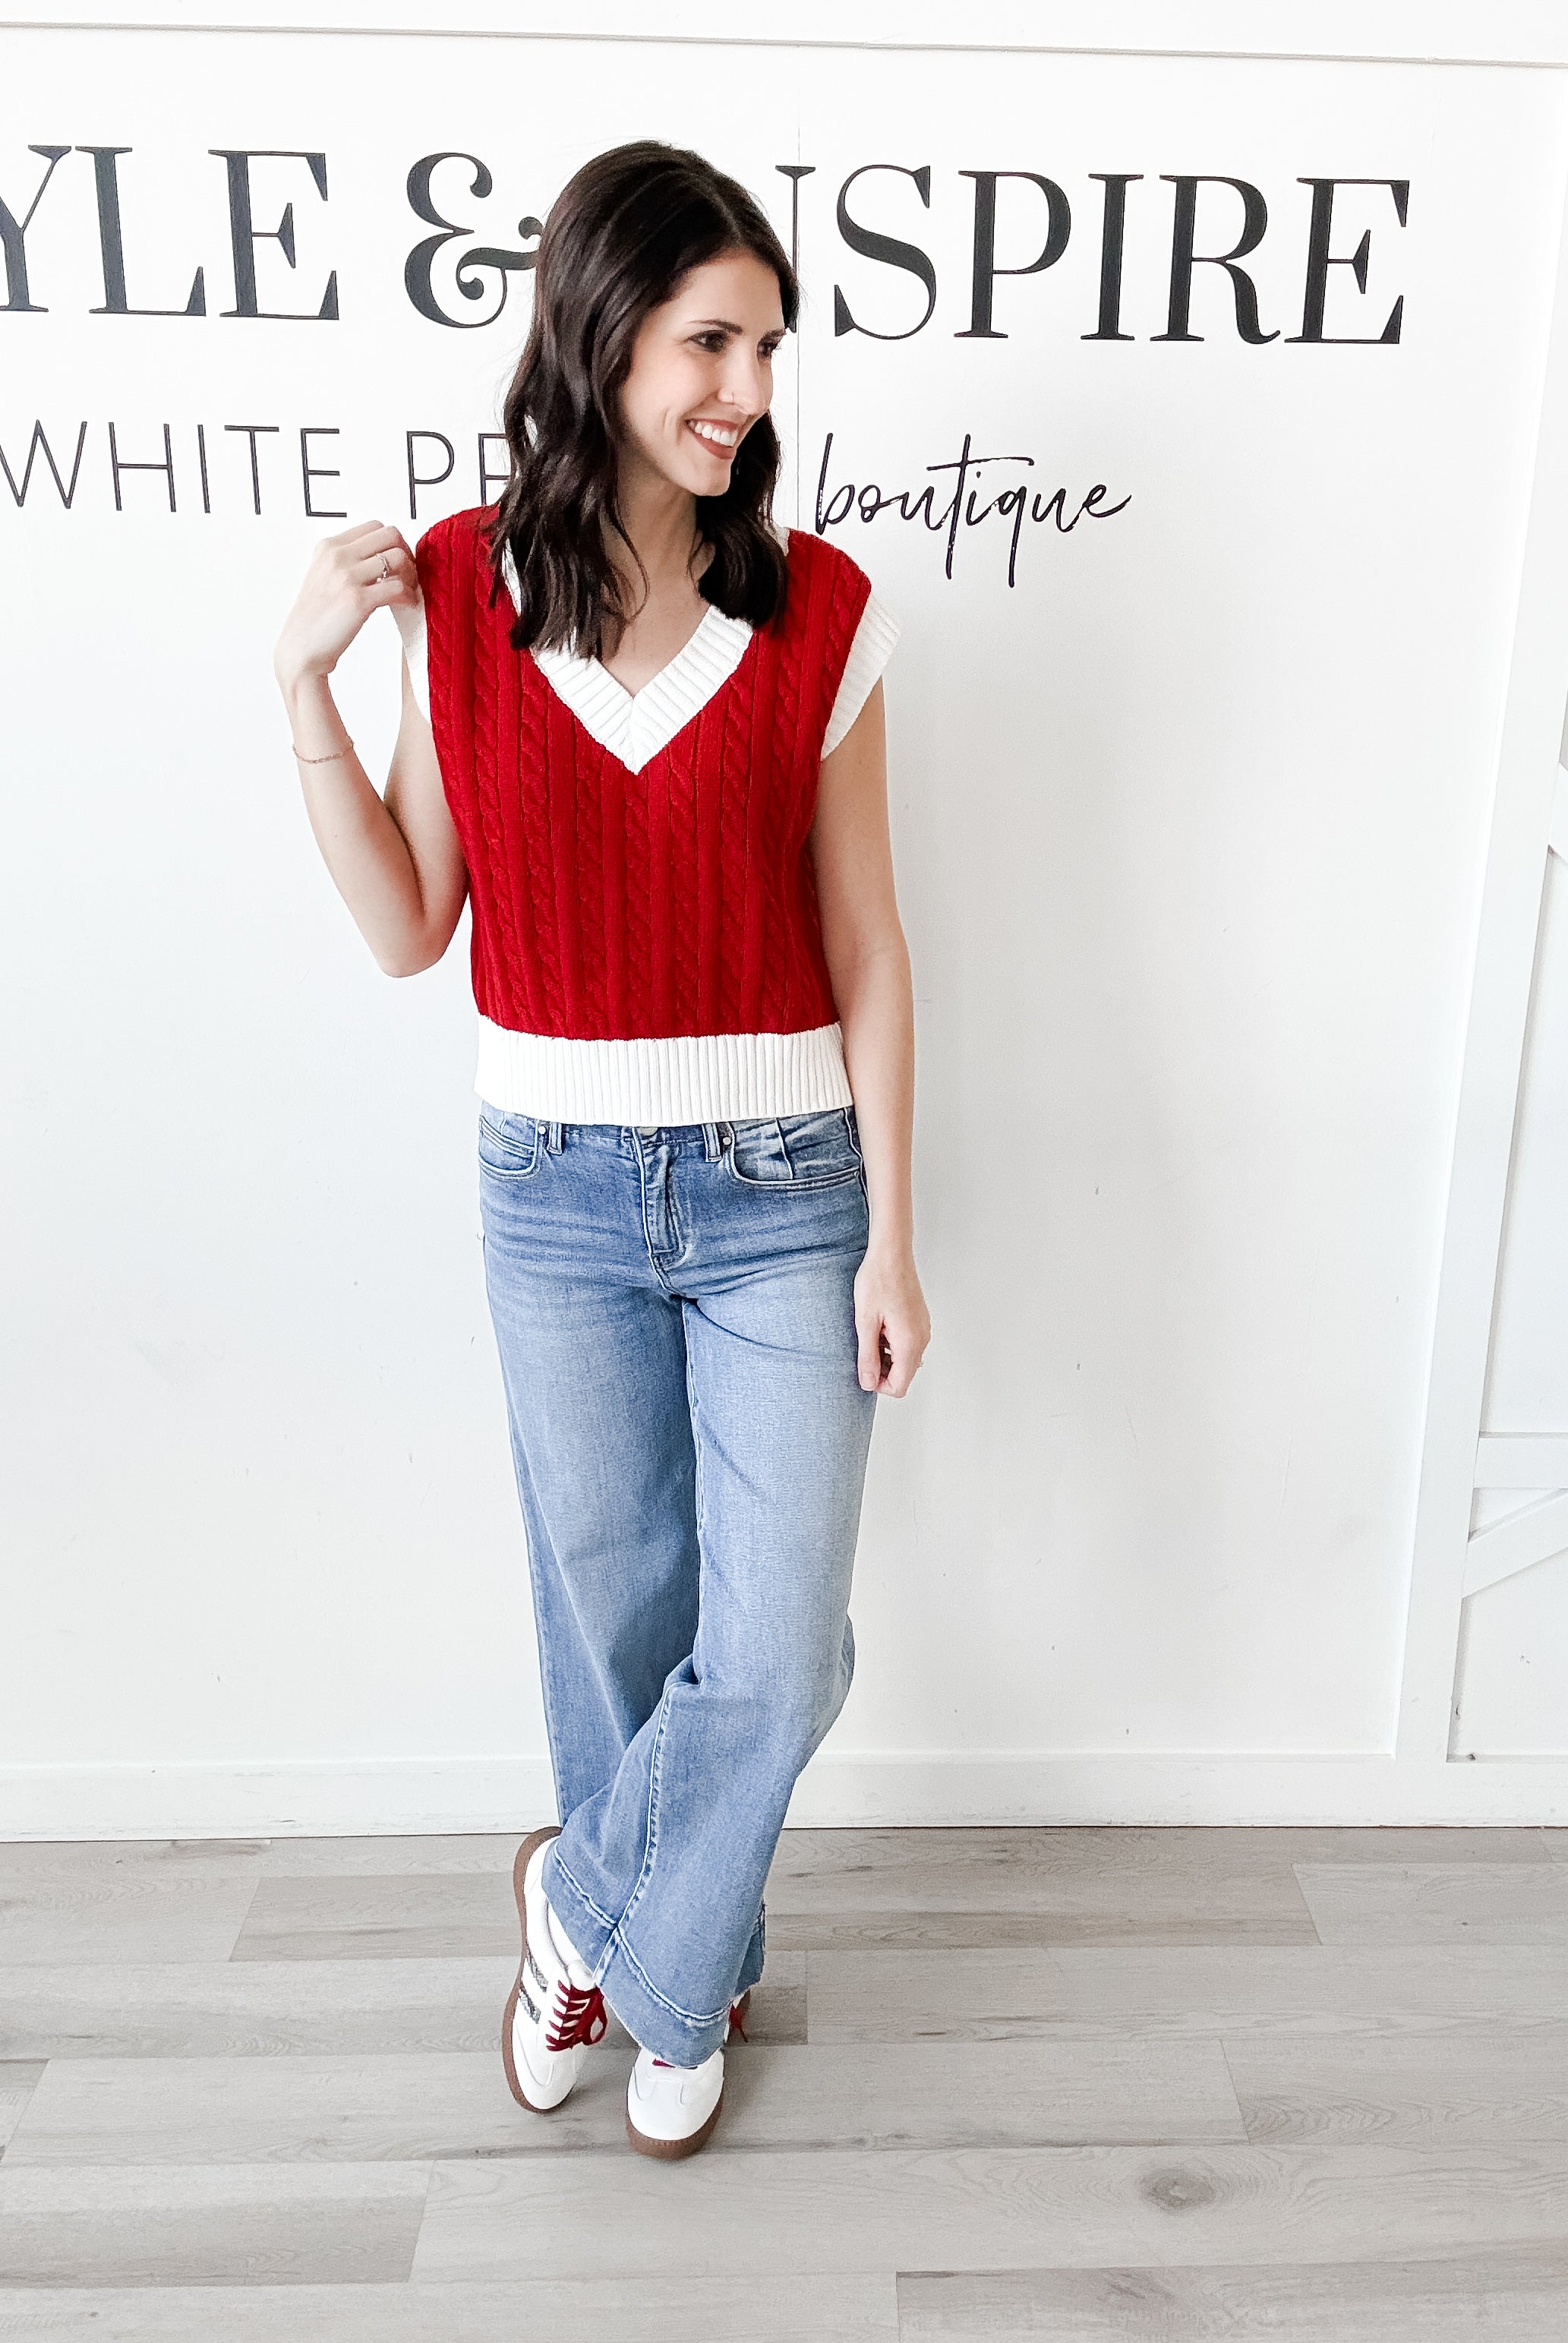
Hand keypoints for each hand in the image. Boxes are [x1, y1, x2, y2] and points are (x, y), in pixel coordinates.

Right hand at [274, 519, 418, 690]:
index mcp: (328, 547)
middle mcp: (337, 556)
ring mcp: (347, 576)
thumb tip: (382, 556)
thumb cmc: (316, 620)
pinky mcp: (358, 600)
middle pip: (390, 535)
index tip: (397, 563)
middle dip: (406, 553)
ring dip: (411, 575)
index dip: (393, 543)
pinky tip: (408, 605)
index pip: (374, 526)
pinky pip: (398, 587)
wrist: (301, 650)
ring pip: (398, 558)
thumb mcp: (324, 577)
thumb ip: (347, 561)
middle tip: (408, 576)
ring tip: (408, 592)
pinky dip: (410, 596)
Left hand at [853, 1241, 930, 1396]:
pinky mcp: (919, 1320)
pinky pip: (908, 1344)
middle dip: (882, 1371)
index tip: (862, 1369)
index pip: (900, 1386)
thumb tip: (868, 1383)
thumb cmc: (878, 1280)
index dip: (878, 1385)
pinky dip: (892, 1344)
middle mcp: (922, 1338)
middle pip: (905, 1375)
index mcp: (909, 1342)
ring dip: (886, 1357)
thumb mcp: (865, 1322)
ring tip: (870, 1334)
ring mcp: (923, 1329)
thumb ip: (867, 1356)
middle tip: (863, 1350)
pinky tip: (879, 1326)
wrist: (891, 1252)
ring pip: (906, 1360)